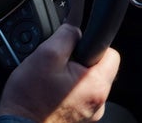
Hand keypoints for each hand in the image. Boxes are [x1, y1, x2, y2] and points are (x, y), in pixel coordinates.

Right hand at [0, 24, 120, 122]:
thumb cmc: (30, 98)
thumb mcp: (46, 54)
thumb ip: (66, 35)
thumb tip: (75, 29)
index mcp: (97, 85)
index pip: (111, 53)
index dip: (93, 43)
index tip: (75, 47)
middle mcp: (98, 102)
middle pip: (99, 68)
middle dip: (80, 61)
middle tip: (57, 65)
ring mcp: (89, 112)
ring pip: (87, 82)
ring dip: (72, 77)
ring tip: (52, 80)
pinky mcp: (79, 118)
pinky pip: (79, 96)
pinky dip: (67, 91)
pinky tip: (51, 92)